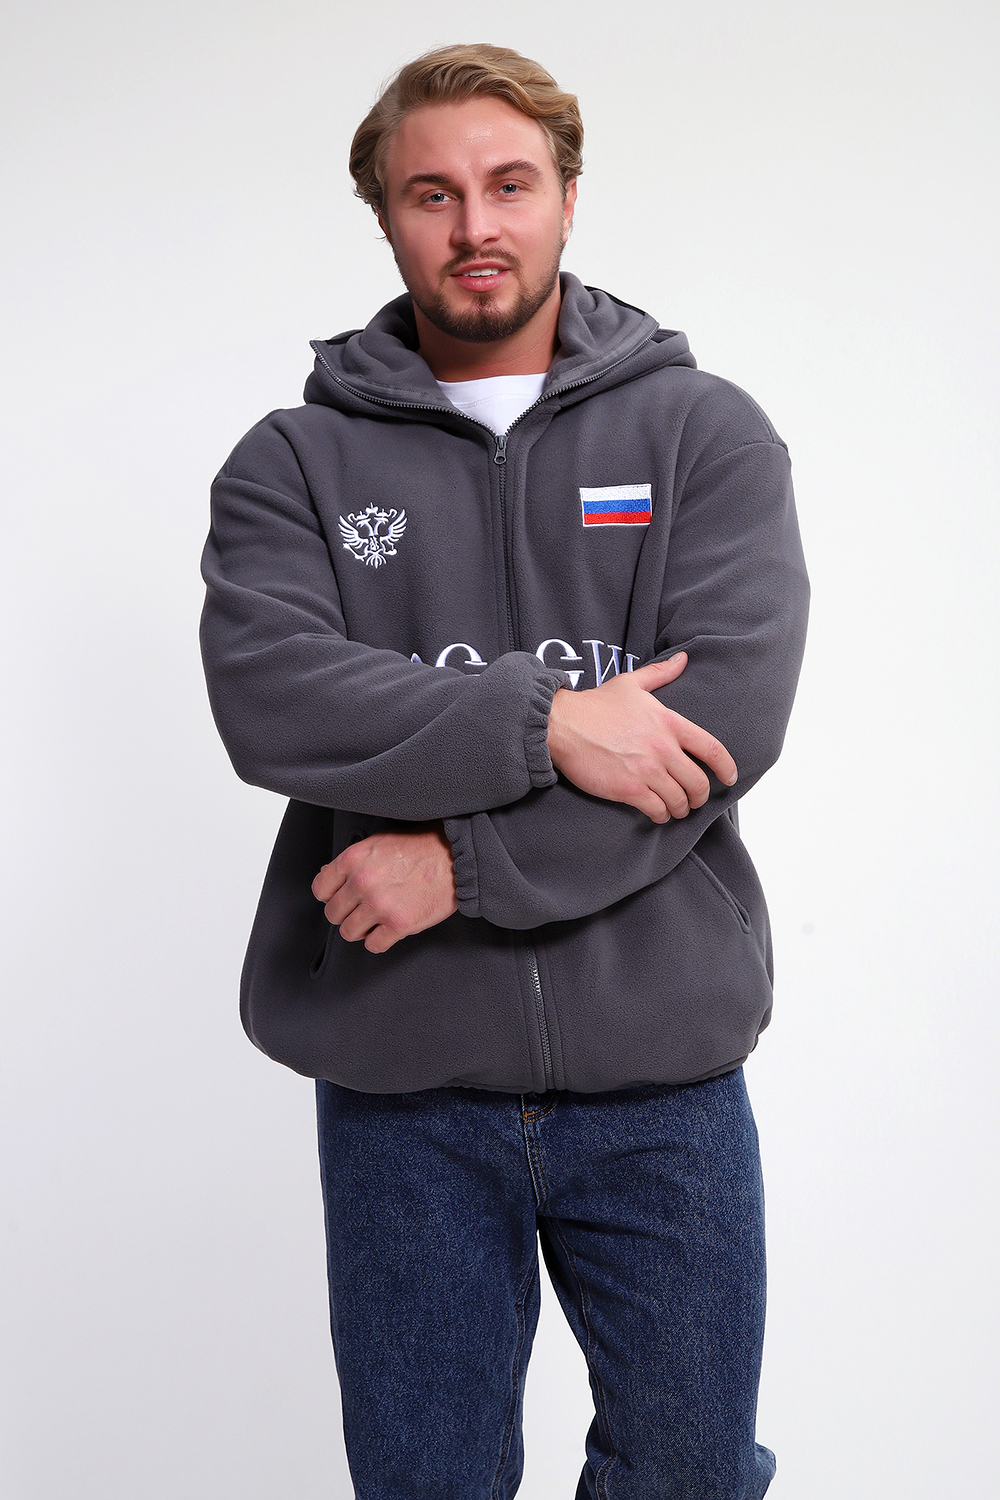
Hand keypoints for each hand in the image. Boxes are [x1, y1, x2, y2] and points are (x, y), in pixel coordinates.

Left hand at [311, 824, 457, 953]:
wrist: (455, 857)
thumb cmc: (420, 848)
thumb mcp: (378, 843)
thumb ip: (352, 861)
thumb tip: (329, 876)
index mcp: (353, 859)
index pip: (320, 889)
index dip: (331, 895)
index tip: (342, 897)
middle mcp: (363, 883)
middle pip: (333, 913)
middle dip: (346, 913)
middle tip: (362, 909)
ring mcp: (380, 905)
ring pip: (349, 932)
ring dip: (361, 929)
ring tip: (375, 920)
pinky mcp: (399, 924)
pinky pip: (374, 946)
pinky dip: (379, 941)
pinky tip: (388, 929)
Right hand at [546, 653, 737, 823]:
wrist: (562, 724)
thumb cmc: (595, 705)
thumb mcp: (631, 683)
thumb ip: (661, 673)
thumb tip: (683, 659)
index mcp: (669, 722)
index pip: (712, 749)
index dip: (727, 768)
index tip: (729, 778)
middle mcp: (663, 747)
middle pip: (699, 782)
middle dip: (700, 795)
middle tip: (693, 799)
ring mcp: (647, 770)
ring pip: (679, 800)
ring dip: (680, 808)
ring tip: (675, 808)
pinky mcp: (628, 789)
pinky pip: (657, 810)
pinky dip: (661, 815)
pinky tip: (657, 813)